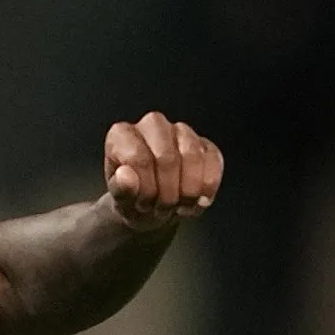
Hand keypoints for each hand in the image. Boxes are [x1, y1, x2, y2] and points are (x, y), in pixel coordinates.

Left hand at [103, 111, 224, 230]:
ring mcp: (180, 131)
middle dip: (167, 192)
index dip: (144, 188)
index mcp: (121, 134)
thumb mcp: (121, 202)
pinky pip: (213, 159)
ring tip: (178, 207)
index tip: (143, 205)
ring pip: (192, 155)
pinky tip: (198, 201)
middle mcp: (151, 125)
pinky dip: (207, 186)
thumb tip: (125, 175)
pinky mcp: (205, 144)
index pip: (137, 157)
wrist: (152, 207)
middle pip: (166, 157)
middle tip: (161, 209)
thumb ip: (120, 189)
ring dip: (188, 190)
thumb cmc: (132, 199)